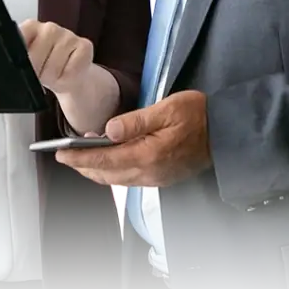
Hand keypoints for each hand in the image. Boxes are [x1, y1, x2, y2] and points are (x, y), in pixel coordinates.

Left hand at [19, 20, 93, 93]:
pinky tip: (67, 73)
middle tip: (41, 75)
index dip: (19, 59)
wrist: (71, 77)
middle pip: (33, 58)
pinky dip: (67, 81)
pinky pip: (70, 72)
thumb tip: (9, 71)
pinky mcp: (85, 45)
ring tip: (55, 75)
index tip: (22, 68)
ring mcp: (68, 35)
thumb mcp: (26, 65)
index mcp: (30, 28)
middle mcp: (49, 27)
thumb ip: (17, 61)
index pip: (17, 39)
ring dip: (52, 80)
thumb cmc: (45, 69)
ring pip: (52, 69)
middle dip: (35, 74)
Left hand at [55, 90, 211, 186]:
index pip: (105, 159)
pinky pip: (130, 180)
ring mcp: (157, 178)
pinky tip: (110, 161)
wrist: (227, 133)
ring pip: (118, 180)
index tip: (60, 154)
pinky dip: (113, 172)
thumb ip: (136, 121)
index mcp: (148, 155)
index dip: (80, 158)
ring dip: (98, 171)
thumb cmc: (198, 114)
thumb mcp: (166, 109)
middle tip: (65, 157)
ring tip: (83, 159)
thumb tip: (108, 130)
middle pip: (108, 174)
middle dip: (84, 167)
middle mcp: (149, 172)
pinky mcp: (163, 178)